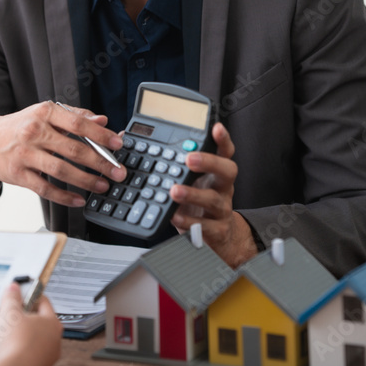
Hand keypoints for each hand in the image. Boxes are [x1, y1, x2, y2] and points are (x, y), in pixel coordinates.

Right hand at [0, 101, 126, 204]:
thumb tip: (102, 120)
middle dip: (100, 162)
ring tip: (103, 185)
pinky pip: (45, 188)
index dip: (100, 134)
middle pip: (73, 149)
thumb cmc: (22, 126)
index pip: (78, 123)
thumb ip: (75, 115)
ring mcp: (25, 154)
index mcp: (44, 112)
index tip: (118, 144)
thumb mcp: (46, 113)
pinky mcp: (18, 175)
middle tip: (118, 171)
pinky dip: (64, 196)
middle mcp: (34, 131)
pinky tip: (79, 200)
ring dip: (86, 180)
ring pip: (61, 170)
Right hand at [0, 283, 62, 365]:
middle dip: (23, 319)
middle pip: (38, 323)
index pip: (43, 302)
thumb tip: (13, 289)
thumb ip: (11, 297)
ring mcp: (47, 358)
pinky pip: (28, 357)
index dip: (30, 297)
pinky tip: (6, 353)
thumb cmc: (16, 343)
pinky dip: (18, 353)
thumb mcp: (9, 312)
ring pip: (33, 341)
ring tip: (4, 337)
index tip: (20, 296)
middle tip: (9, 317)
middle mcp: (54, 340)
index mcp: (52, 323)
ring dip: (20, 337)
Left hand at [170, 123, 256, 267]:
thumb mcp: (191, 181)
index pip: (225, 152)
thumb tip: (138, 141)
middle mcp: (223, 188)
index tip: (216, 127)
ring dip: (193, 194)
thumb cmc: (198, 203)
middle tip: (189, 159)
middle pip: (227, 171)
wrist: (217, 238)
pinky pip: (205, 227)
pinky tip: (175, 217)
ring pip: (213, 200)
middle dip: (209, 162)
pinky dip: (189, 221)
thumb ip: (173, 164)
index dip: (223, 139)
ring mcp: (221, 210)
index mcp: (216, 173)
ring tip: (175, 191)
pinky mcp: (216, 231)